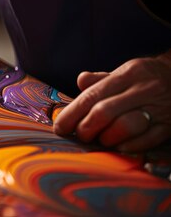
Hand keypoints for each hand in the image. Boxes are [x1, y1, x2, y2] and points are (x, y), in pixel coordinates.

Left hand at [53, 51, 170, 151]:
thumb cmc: (146, 79)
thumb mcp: (125, 72)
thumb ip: (101, 80)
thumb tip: (80, 80)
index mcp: (128, 74)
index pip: (93, 95)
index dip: (72, 113)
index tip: (60, 127)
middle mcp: (143, 89)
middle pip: (105, 112)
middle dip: (86, 128)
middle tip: (79, 136)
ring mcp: (159, 108)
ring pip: (126, 126)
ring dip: (107, 138)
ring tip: (101, 140)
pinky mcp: (170, 125)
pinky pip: (148, 139)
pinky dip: (130, 145)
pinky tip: (120, 147)